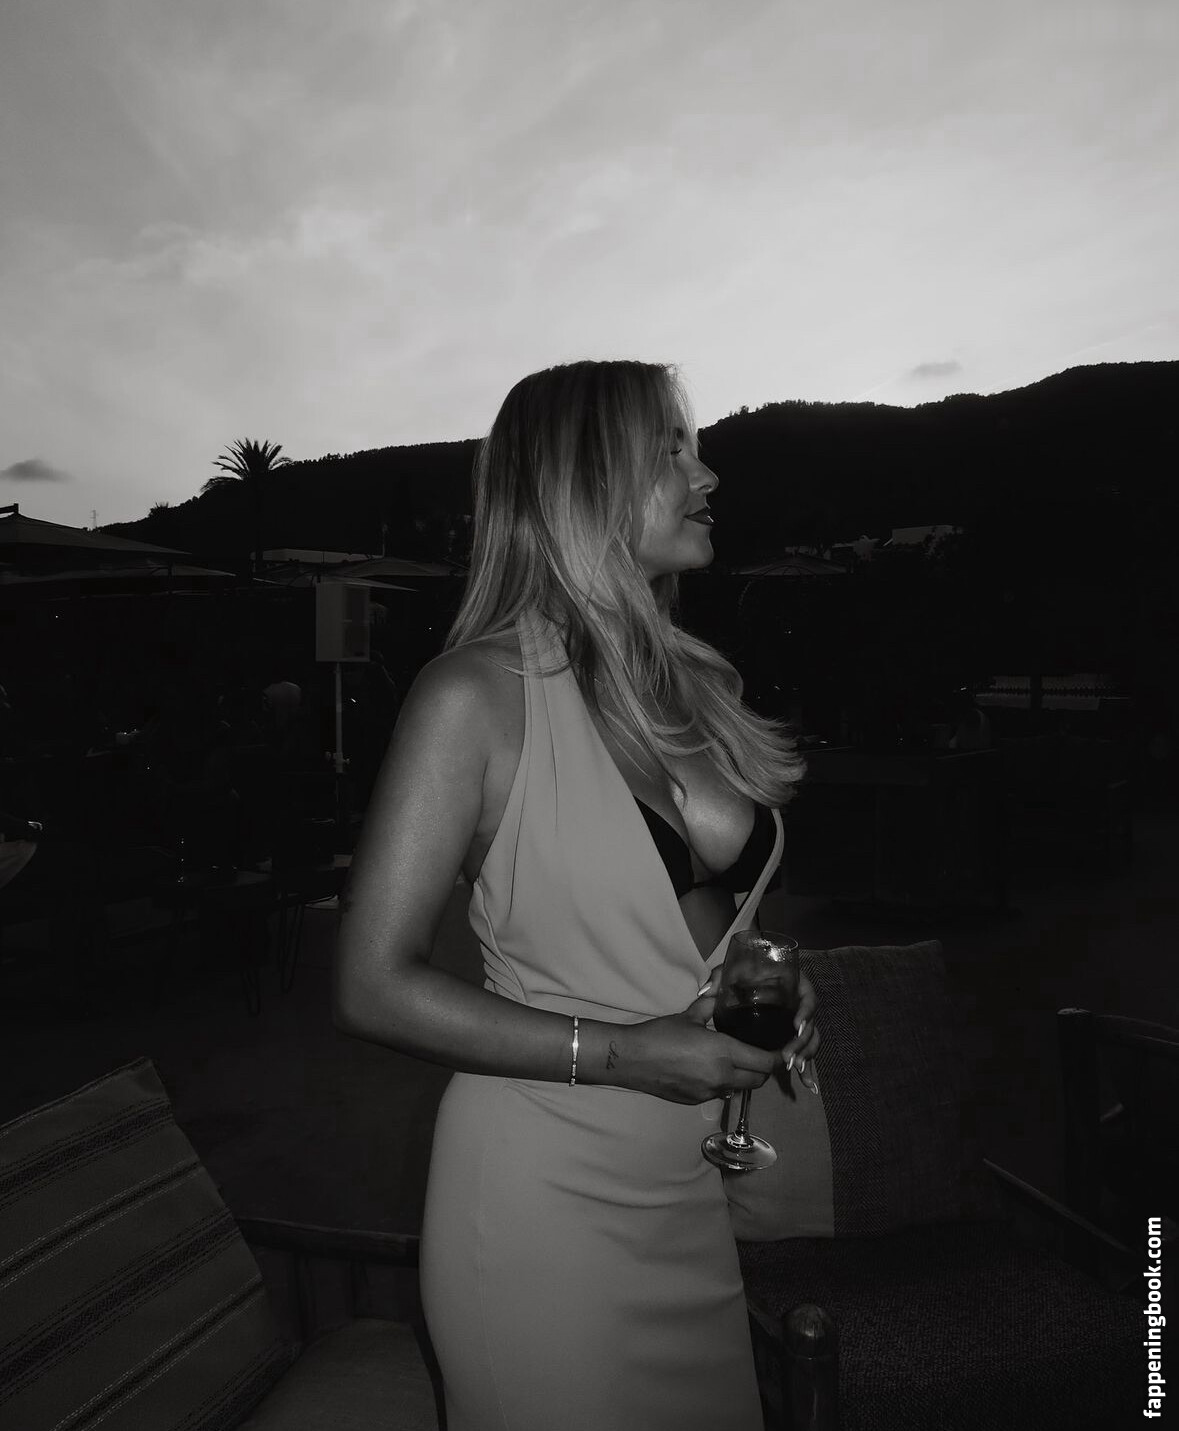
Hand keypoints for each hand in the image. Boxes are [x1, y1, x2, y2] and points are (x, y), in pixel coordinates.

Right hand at [611, 987, 777, 1105]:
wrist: (631, 1059)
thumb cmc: (660, 1034)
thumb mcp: (690, 1015)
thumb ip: (712, 1006)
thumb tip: (723, 991)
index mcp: (724, 1052)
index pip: (765, 1062)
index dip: (777, 1057)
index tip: (780, 1048)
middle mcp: (722, 1076)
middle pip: (759, 1080)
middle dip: (764, 1069)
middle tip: (760, 1054)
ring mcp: (710, 1092)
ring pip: (740, 1088)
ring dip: (744, 1078)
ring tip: (736, 1061)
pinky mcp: (697, 1101)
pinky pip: (721, 1093)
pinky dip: (724, 1084)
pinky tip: (711, 1070)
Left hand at [697, 964, 821, 1094]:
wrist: (748, 980)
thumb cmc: (743, 973)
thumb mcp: (733, 970)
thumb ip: (720, 976)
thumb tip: (706, 991)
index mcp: (793, 985)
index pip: (808, 998)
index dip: (806, 1012)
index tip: (796, 1024)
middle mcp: (798, 1005)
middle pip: (810, 1025)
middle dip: (802, 1043)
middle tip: (788, 1056)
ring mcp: (797, 1022)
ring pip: (810, 1041)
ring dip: (805, 1055)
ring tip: (793, 1067)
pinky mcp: (792, 1037)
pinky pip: (803, 1052)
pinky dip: (807, 1069)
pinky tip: (807, 1083)